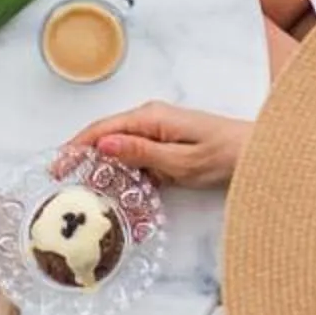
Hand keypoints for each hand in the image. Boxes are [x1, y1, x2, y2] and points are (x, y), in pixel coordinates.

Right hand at [71, 104, 251, 190]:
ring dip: (106, 172)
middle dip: (85, 162)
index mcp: (150, 117)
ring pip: (120, 150)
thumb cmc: (225, 155)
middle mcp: (150, 119)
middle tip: (68, 189)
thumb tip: (103, 145)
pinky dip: (126, 175)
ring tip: (91, 197)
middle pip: (106, 139)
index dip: (75, 148)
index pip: (101, 130)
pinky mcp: (166, 143)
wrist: (259, 152)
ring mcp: (158, 130)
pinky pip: (137, 157)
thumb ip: (141, 153)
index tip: (56, 168)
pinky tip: (122, 194)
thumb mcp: (181, 161)